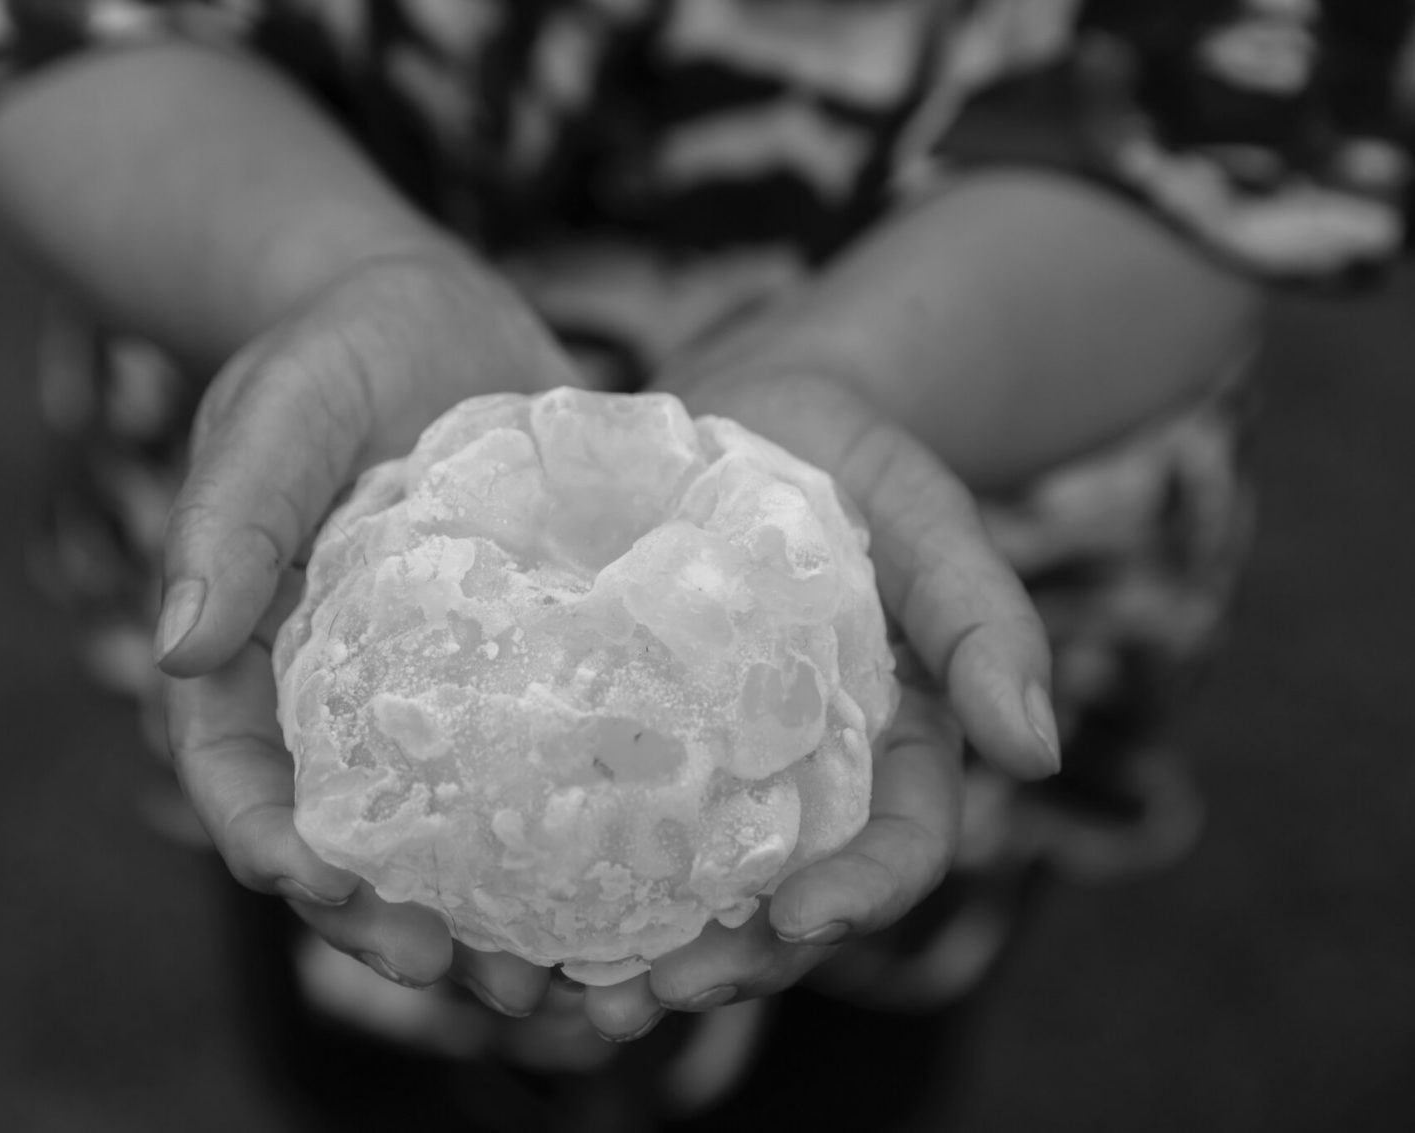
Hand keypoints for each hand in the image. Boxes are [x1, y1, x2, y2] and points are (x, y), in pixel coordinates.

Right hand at [155, 249, 576, 1013]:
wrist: (435, 316)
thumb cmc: (336, 348)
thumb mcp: (283, 403)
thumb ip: (234, 509)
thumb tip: (176, 645)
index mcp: (255, 650)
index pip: (239, 770)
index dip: (269, 841)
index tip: (325, 885)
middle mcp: (339, 695)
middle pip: (345, 838)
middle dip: (388, 920)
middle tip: (468, 973)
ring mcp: (434, 695)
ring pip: (444, 833)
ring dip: (487, 915)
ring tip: (555, 979)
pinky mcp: (521, 674)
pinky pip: (536, 771)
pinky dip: (568, 841)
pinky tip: (634, 888)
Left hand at [583, 369, 1059, 1039]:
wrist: (755, 413)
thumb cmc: (860, 465)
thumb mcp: (933, 522)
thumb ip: (986, 623)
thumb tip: (1040, 754)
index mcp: (892, 750)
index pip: (896, 850)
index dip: (859, 898)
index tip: (801, 921)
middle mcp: (802, 780)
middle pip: (779, 901)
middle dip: (727, 962)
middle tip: (651, 996)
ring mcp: (714, 767)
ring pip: (685, 886)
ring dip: (630, 950)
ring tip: (556, 990)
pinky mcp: (633, 736)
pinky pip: (605, 819)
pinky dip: (560, 877)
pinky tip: (502, 915)